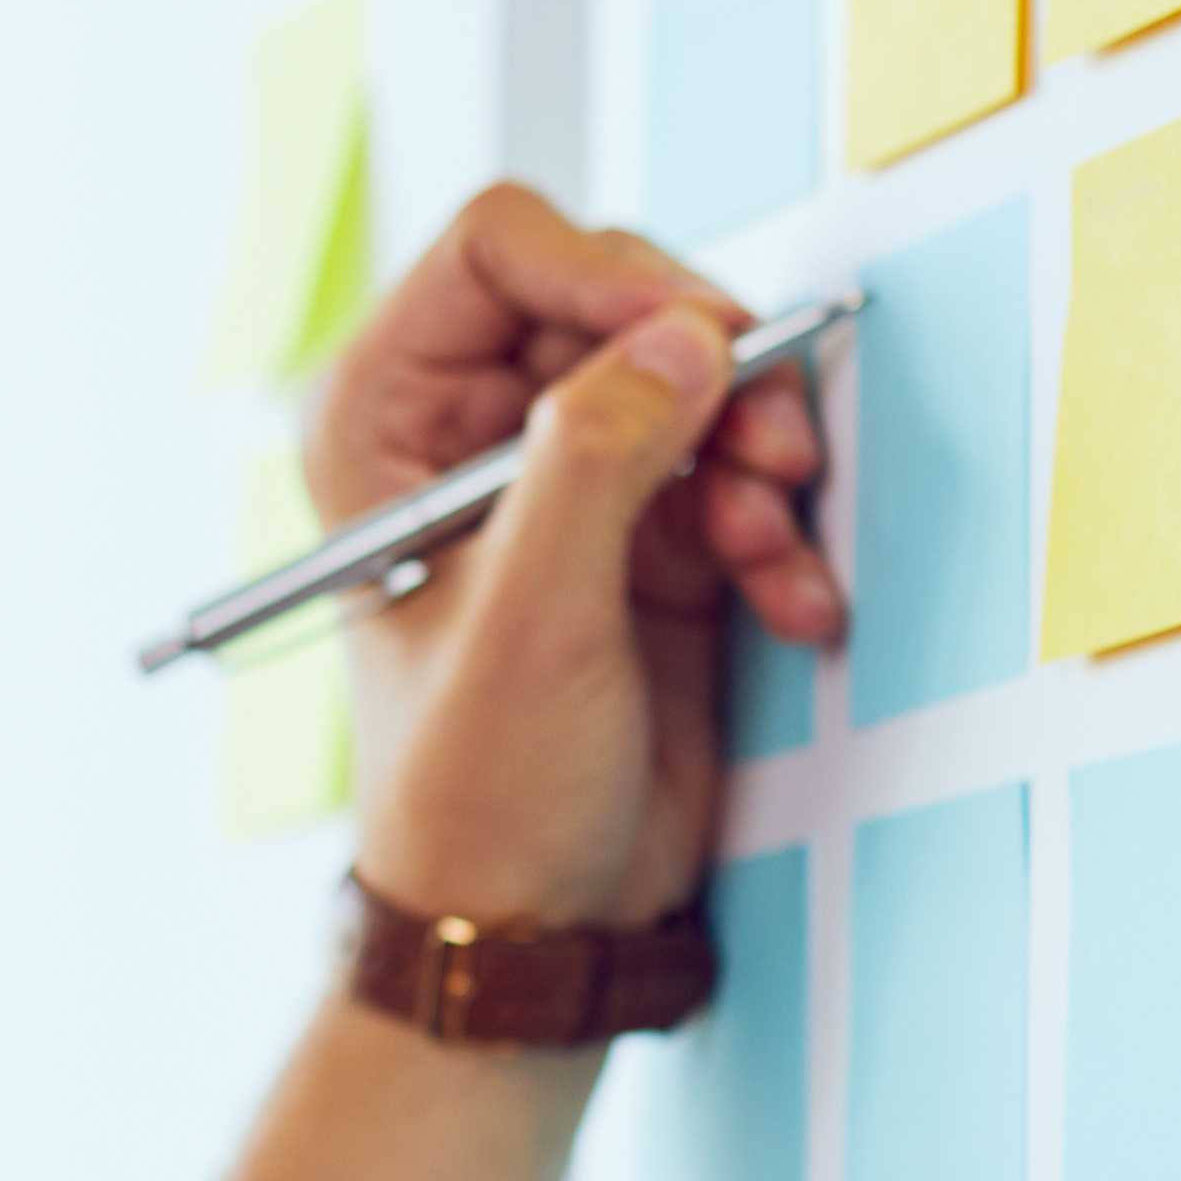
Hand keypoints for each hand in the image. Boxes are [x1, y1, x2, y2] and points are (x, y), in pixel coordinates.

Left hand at [313, 184, 841, 931]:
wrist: (538, 930)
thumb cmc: (478, 794)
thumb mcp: (533, 619)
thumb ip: (599, 462)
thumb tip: (682, 335)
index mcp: (384, 416)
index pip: (502, 249)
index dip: (612, 270)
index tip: (703, 333)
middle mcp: (470, 429)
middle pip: (619, 302)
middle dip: (713, 373)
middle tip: (773, 450)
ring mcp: (568, 480)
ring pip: (698, 382)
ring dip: (760, 457)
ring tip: (774, 549)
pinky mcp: (651, 541)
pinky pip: (741, 475)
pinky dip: (782, 532)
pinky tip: (796, 607)